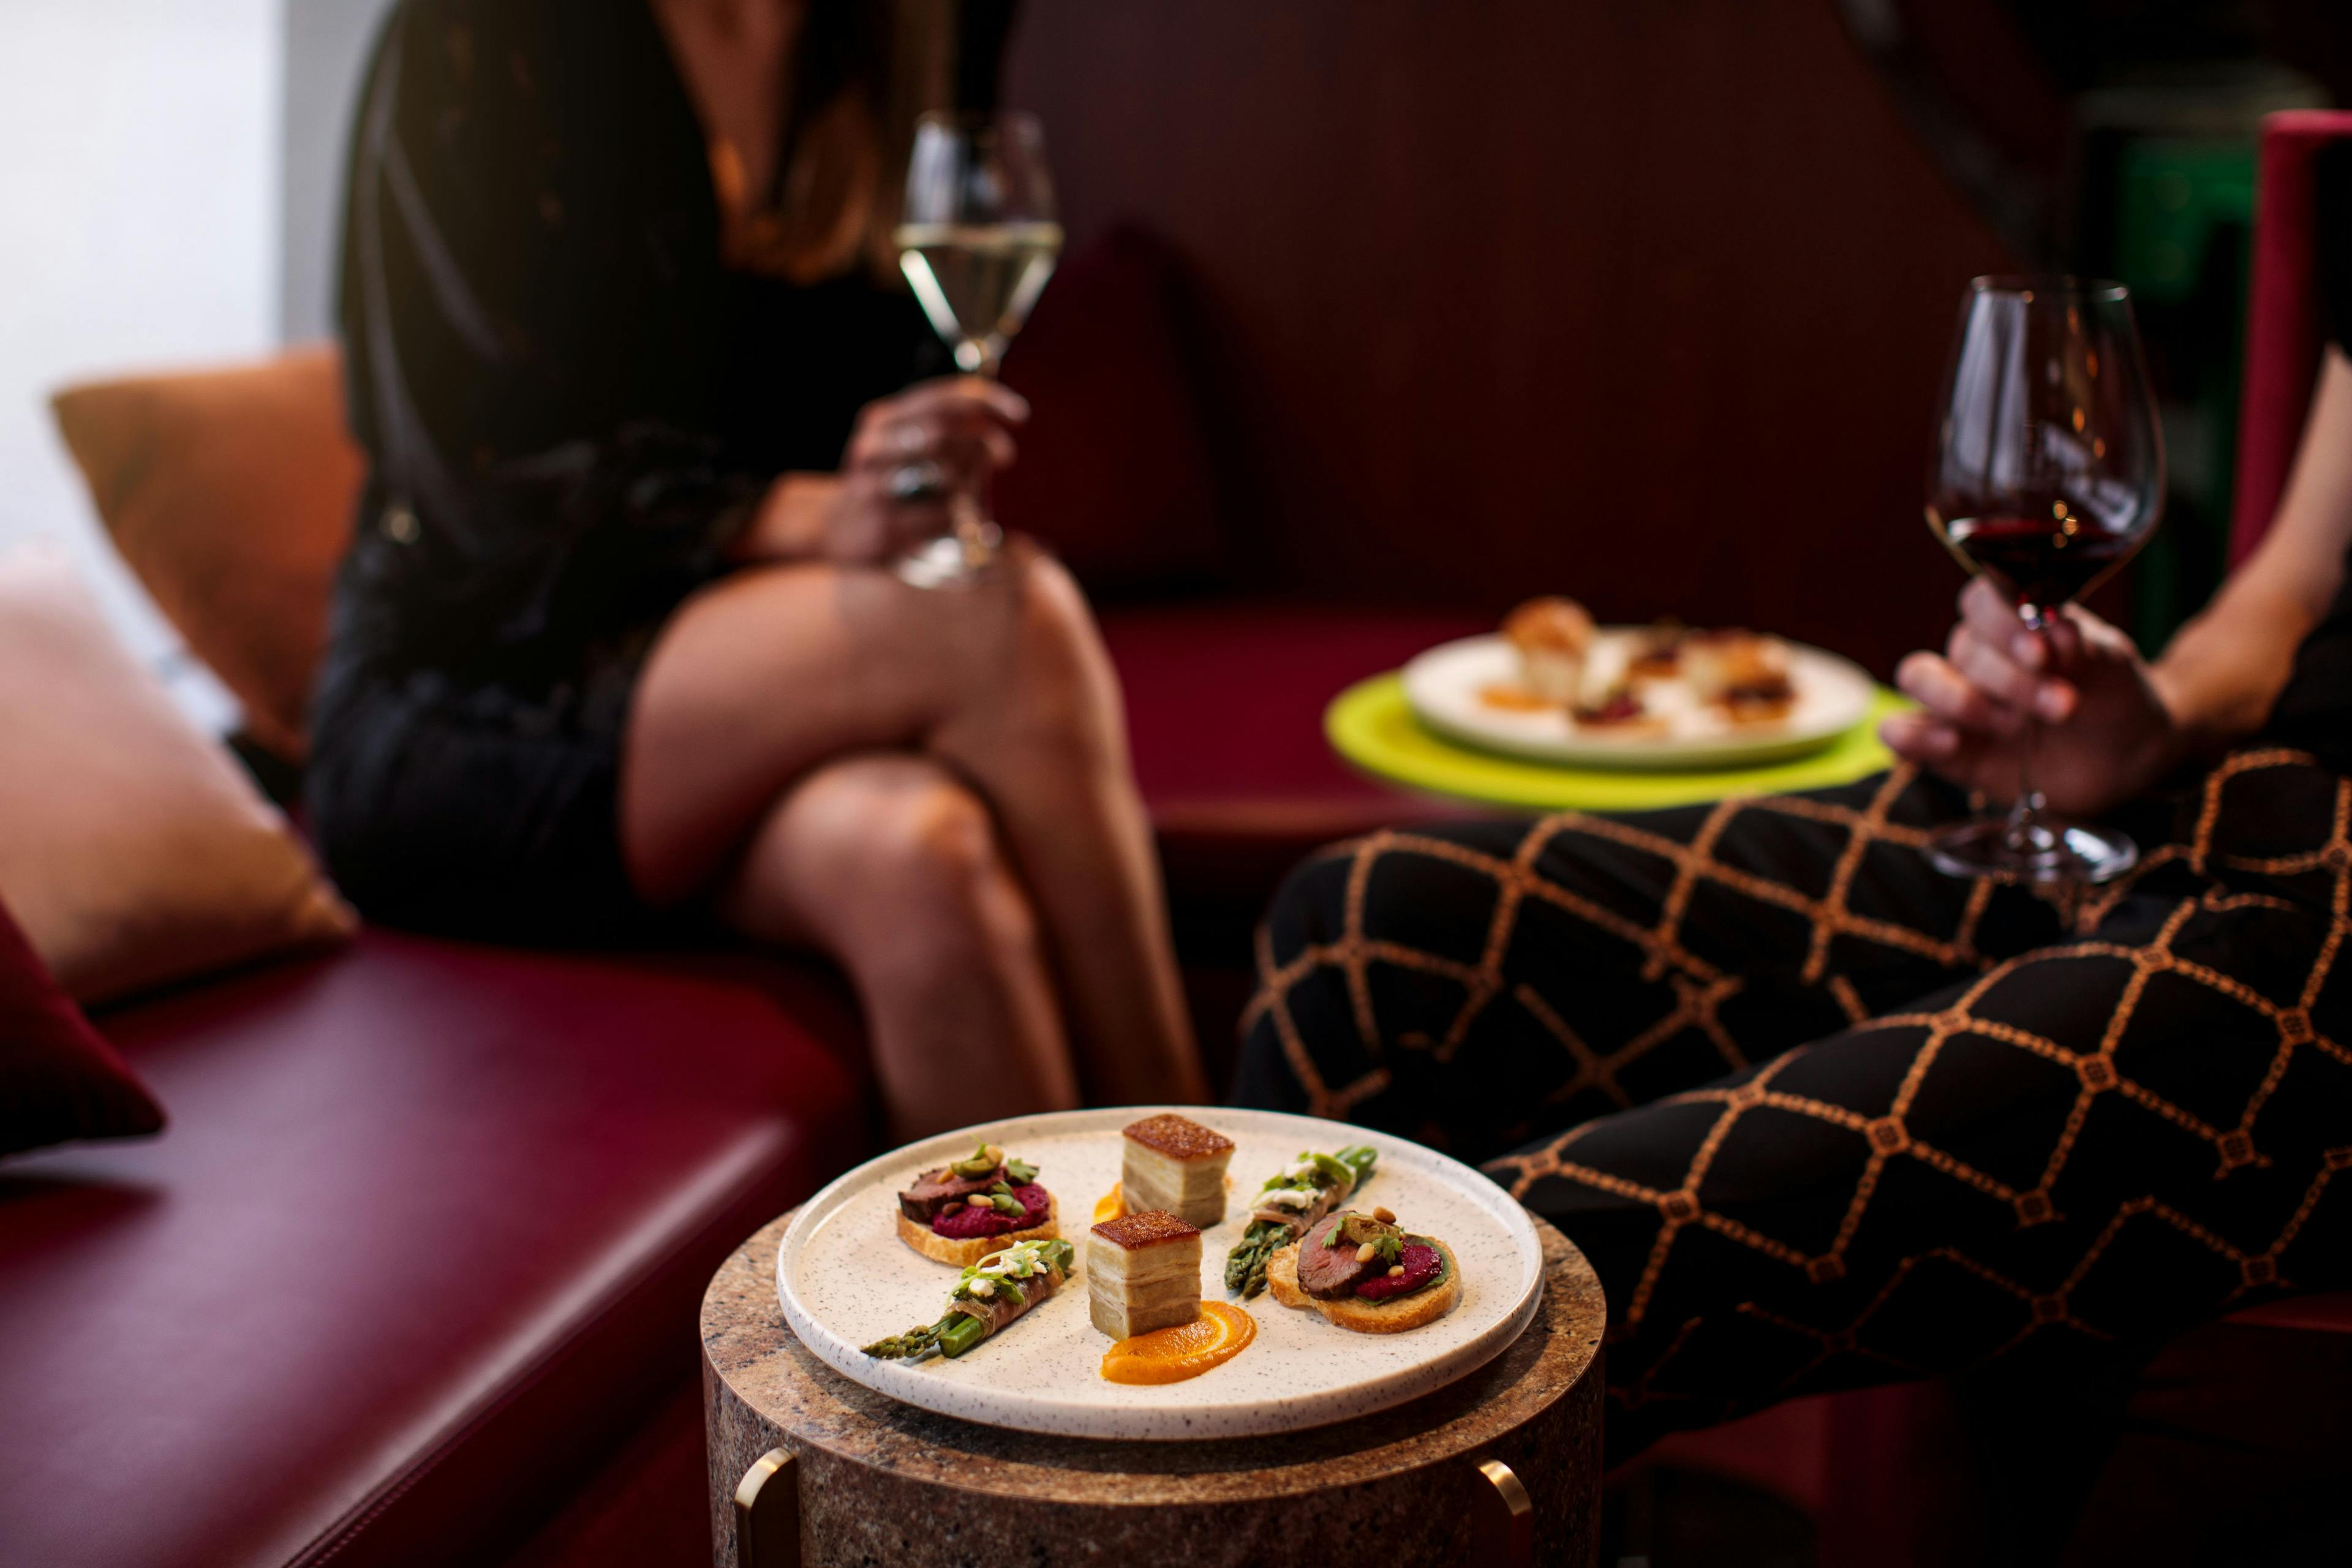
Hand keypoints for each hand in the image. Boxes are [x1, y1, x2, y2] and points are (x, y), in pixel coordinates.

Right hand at [733, 378, 1028, 565]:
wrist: (837, 528)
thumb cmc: (886, 482)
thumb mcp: (905, 443)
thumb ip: (944, 426)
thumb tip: (997, 418)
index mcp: (882, 420)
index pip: (940, 399)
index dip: (987, 401)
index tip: (1021, 415)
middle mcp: (873, 448)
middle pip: (942, 432)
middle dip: (984, 441)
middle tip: (1005, 455)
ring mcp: (873, 489)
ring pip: (945, 476)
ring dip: (971, 481)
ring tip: (971, 489)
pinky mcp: (883, 527)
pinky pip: (942, 517)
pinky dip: (961, 516)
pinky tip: (956, 519)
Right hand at [1880, 577, 2180, 815]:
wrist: (2124, 756)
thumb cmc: (2112, 696)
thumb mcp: (2110, 666)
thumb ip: (2079, 648)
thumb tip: (2052, 631)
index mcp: (2013, 623)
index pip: (1981, 601)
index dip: (2002, 622)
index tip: (2041, 654)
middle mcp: (1977, 656)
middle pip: (1961, 647)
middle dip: (2010, 679)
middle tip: (2060, 705)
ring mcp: (1957, 701)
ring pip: (1918, 677)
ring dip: (1962, 700)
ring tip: (2012, 727)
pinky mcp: (1947, 749)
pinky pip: (1902, 733)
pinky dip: (1912, 736)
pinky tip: (1950, 744)